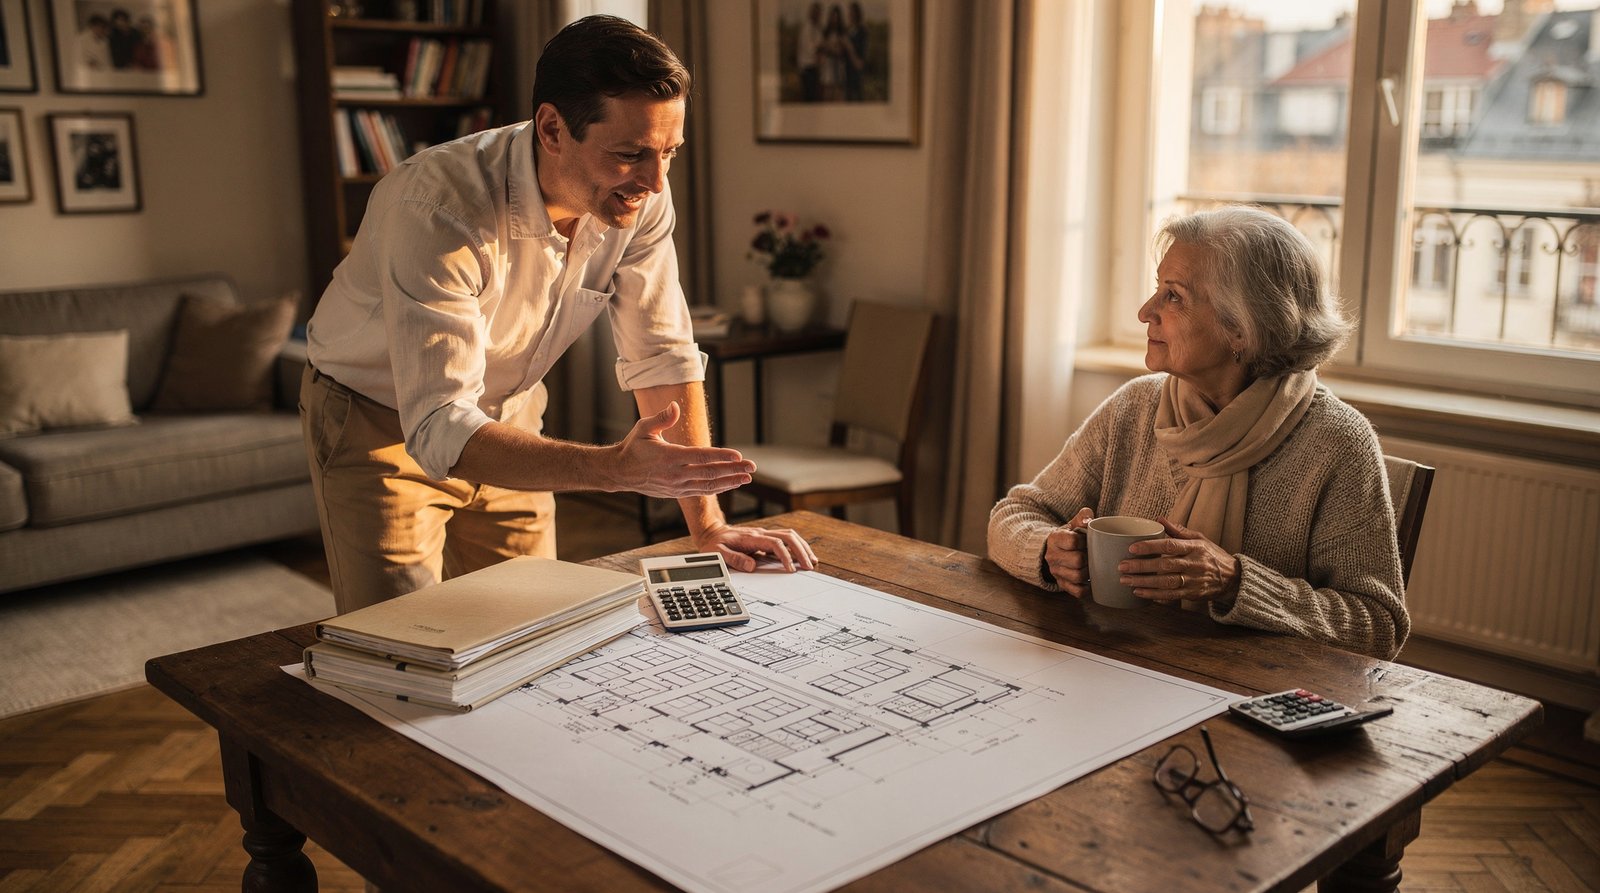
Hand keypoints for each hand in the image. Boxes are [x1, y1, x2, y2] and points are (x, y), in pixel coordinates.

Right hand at [614, 402, 754, 497]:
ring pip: (708, 485)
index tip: (738, 455)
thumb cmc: (633, 446)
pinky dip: (719, 488)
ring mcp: (677, 486)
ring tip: (747, 477)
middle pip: (710, 472)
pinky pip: (702, 491)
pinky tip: (732, 483)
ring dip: (730, 481)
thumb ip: (661, 418)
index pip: (700, 456)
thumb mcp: (643, 428)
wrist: (620, 473)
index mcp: (669, 456)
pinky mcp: (678, 492)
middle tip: (752, 467)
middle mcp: (675, 473)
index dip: (720, 456)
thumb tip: (674, 406)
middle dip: (733, 470)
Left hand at [695, 523, 816, 572]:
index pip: (775, 544)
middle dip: (801, 551)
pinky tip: (802, 556)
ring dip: (802, 547)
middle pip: (788, 536)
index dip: (785, 556)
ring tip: (811, 561)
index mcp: (751, 538)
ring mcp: (764, 535)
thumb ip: (734, 559)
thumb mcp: (718, 553)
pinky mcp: (765, 538)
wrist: (712, 532)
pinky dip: (797, 546)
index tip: (790, 569)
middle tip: (809, 566)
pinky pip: (785, 539)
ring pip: (789, 535)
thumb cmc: (714, 543)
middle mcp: (760, 534)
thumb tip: (752, 566)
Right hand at [1043, 507, 1093, 597]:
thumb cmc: (1068, 536)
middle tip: (1094, 555)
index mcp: (1054, 539)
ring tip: (1093, 566)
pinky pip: (1077, 592)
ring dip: (1089, 572)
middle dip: (1089, 558)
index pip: (1072, 542)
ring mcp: (1056, 572)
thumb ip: (1082, 517)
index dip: (1085, 542)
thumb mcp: (1072, 524)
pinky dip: (1087, 589)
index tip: (1089, 540)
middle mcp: (1052, 557)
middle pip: (1077, 561)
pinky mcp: (1062, 584)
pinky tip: (1091, 581)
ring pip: (1077, 577)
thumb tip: (1089, 520)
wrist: (1053, 550)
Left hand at [1119, 518, 1240, 603]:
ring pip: (1165, 582)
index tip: (1132, 548)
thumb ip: (1178, 531)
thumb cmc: (1211, 555)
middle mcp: (1194, 564)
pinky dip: (1154, 595)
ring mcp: (1193, 580)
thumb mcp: (1200, 538)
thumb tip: (1159, 519)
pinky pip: (1171, 596)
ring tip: (1125, 580)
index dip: (1150, 546)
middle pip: (1164, 565)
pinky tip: (1139, 593)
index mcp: (1195, 547)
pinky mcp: (1192, 594)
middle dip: (1141, 566)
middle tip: (1122, 566)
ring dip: (1144, 582)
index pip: (1170, 545)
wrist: (1233, 578)